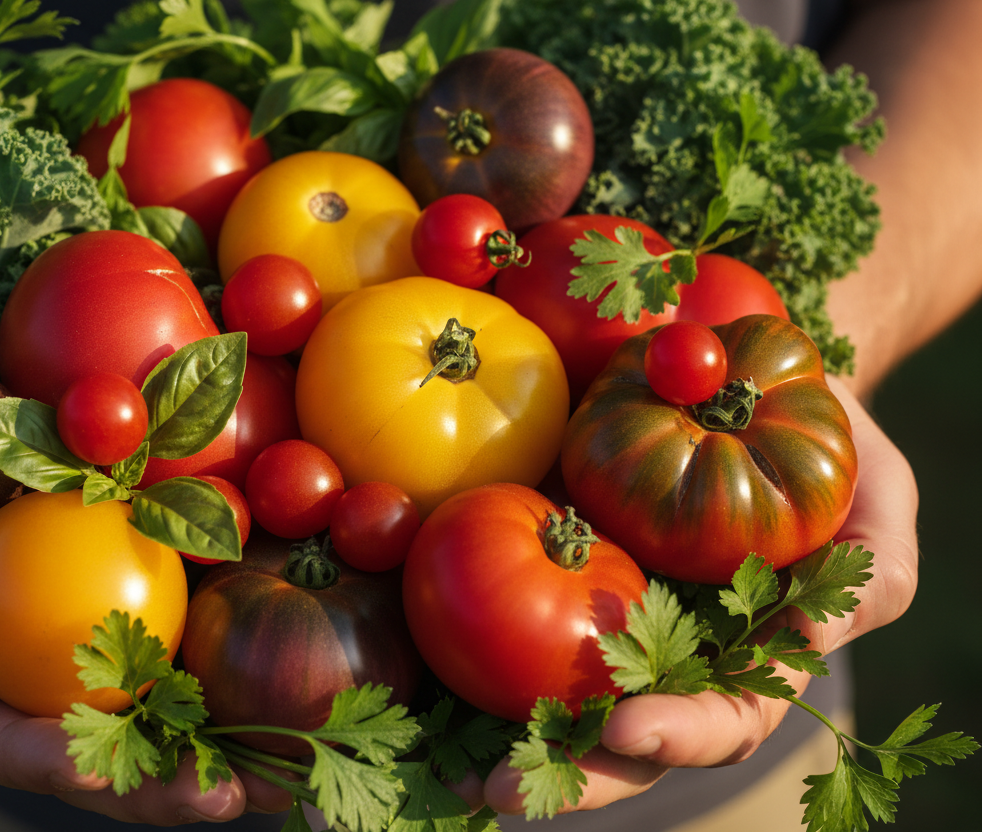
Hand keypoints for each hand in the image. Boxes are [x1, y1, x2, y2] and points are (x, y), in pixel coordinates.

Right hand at [0, 422, 293, 822]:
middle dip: (158, 789)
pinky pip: (211, 641)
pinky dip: (258, 669)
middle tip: (221, 800)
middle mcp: (44, 677)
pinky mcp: (165, 599)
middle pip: (100, 752)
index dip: (39, 762)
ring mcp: (109, 643)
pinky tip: (317, 685)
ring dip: (230, 753)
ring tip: (292, 775)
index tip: (90, 770)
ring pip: (170, 715)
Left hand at [479, 376, 919, 814]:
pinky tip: (410, 665)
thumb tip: (823, 636)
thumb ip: (872, 573)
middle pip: (616, 734)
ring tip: (442, 766)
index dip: (679, 734)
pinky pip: (495, 612)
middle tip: (504, 789)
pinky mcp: (543, 561)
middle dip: (566, 774)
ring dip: (493, 734)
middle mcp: (665, 648)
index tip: (631, 727)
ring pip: (547, 694)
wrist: (744, 378)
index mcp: (744, 654)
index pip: (718, 720)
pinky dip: (455, 646)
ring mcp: (598, 610)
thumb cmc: (830, 447)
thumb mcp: (879, 498)